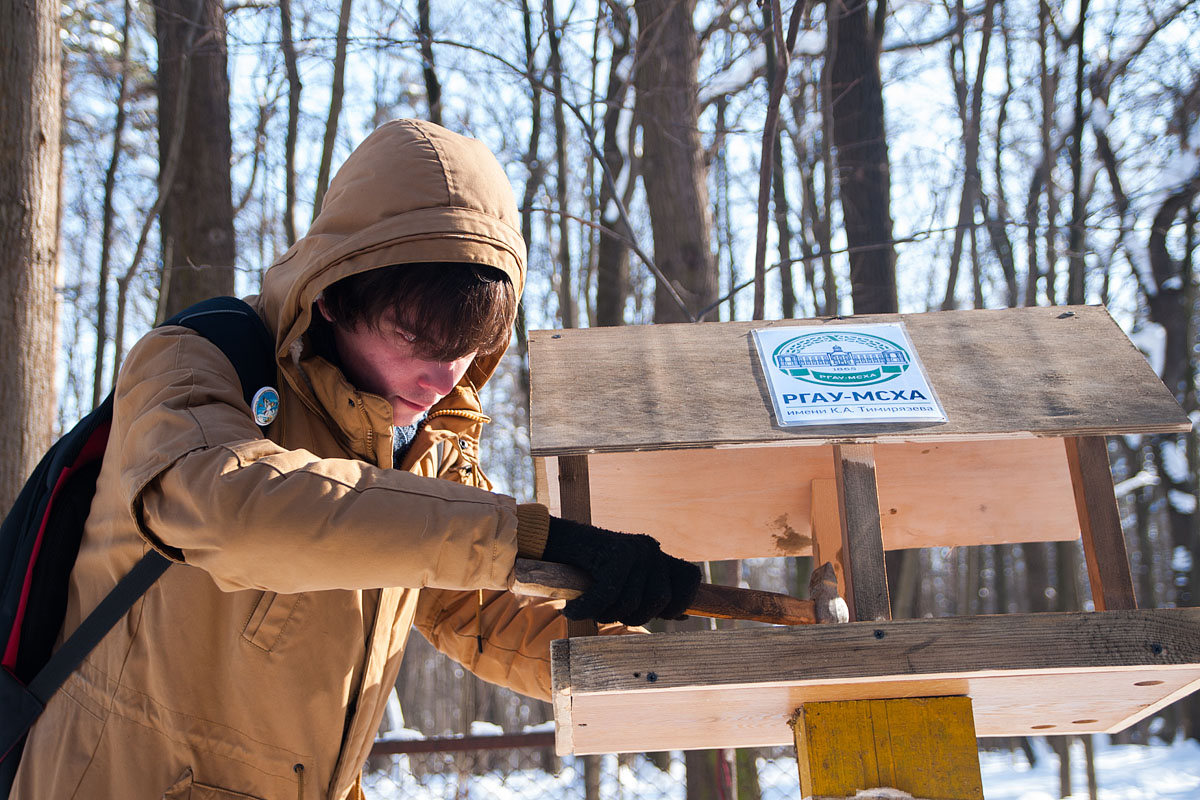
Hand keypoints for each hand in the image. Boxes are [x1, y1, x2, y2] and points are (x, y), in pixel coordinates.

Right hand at [542, 517, 700, 625]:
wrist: (552, 543)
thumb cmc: (588, 570)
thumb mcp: (626, 582)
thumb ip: (652, 594)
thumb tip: (683, 618)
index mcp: (658, 556)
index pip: (691, 578)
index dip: (681, 603)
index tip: (660, 616)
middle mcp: (651, 549)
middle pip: (660, 601)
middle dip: (634, 617)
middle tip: (610, 613)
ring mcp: (634, 549)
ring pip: (631, 602)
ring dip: (605, 614)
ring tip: (588, 608)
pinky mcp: (614, 553)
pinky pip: (606, 596)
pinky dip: (586, 609)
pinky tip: (571, 610)